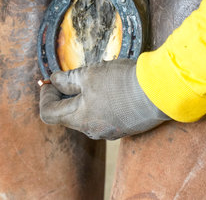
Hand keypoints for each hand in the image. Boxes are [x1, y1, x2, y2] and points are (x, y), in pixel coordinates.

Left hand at [39, 59, 169, 139]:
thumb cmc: (122, 82)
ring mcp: (109, 131)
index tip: (50, 81)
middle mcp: (92, 130)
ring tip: (94, 80)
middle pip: (67, 115)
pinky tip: (111, 89)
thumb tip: (54, 80)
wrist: (160, 92)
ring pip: (86, 116)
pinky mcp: (124, 128)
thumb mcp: (89, 74)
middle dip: (64, 95)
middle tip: (70, 77)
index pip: (48, 114)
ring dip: (83, 99)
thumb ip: (68, 79)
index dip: (45, 96)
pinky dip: (100, 104)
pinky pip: (103, 117)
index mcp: (79, 118)